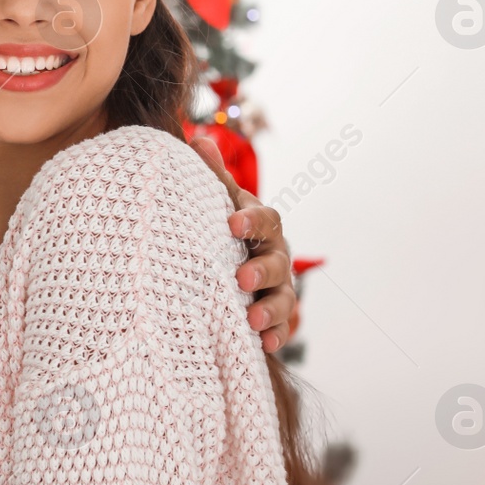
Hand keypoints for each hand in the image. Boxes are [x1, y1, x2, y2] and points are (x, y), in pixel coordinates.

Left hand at [190, 136, 297, 352]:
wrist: (222, 265)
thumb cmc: (218, 229)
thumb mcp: (215, 203)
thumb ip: (211, 177)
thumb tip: (201, 141)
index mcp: (259, 225)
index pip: (264, 218)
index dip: (251, 220)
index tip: (232, 222)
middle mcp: (274, 255)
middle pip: (278, 261)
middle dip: (262, 269)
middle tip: (241, 278)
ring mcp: (276, 287)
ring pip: (283, 298)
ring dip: (270, 308)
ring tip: (251, 320)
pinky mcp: (271, 317)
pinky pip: (280, 327)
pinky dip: (274, 335)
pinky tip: (263, 343)